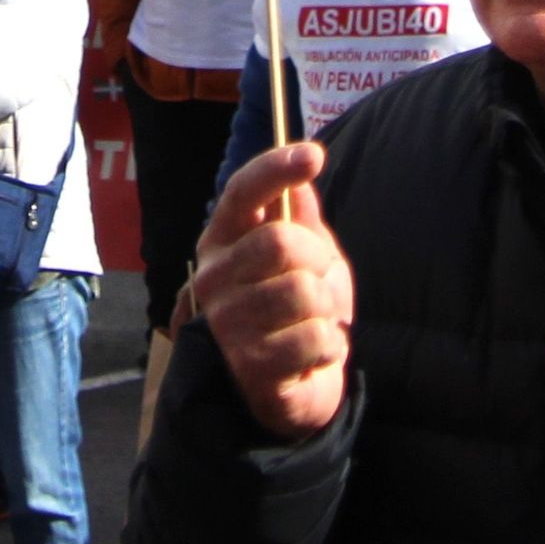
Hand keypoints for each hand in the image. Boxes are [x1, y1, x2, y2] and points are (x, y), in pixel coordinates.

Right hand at [191, 141, 353, 440]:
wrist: (288, 388)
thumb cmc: (294, 310)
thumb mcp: (305, 257)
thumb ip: (301, 219)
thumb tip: (302, 180)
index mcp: (224, 239)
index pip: (243, 192)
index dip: (276, 169)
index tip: (313, 155)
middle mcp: (214, 278)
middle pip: (281, 242)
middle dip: (320, 259)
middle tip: (321, 280)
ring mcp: (227, 323)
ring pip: (302, 291)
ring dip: (327, 306)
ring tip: (317, 320)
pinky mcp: (249, 365)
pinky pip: (313, 337)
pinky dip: (330, 343)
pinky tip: (315, 351)